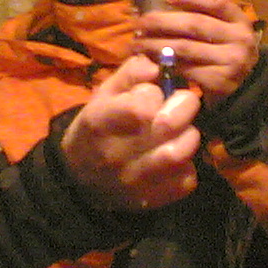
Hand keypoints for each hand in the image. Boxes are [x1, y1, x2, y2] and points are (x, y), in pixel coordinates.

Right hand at [60, 54, 200, 211]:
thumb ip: (132, 72)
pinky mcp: (152, 199)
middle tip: (181, 106)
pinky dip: (188, 166)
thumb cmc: (97, 127)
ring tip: (179, 133)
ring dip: (188, 136)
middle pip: (170, 126)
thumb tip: (158, 67)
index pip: (143, 104)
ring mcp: (135, 181)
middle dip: (184, 108)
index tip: (153, 94)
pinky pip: (186, 179)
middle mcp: (116, 154)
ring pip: (182, 153)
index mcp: (100, 122)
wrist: (79, 179)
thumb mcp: (104, 93)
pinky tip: (174, 158)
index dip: (155, 93)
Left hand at [136, 0, 259, 107]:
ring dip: (156, 44)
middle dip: (162, 21)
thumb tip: (163, 3)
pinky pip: (186, 68)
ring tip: (138, 43)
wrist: (243, 86)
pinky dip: (165, 64)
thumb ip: (201, 15)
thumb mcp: (221, 30)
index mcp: (239, 20)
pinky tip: (151, 61)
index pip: (215, 1)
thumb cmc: (223, 52)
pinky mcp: (221, 81)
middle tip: (140, 23)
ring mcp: (233, 61)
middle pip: (195, 24)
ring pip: (185, 47)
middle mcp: (240, 38)